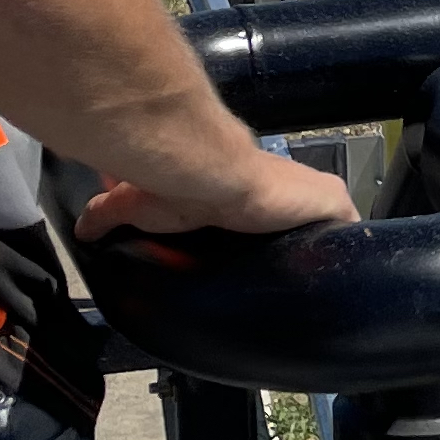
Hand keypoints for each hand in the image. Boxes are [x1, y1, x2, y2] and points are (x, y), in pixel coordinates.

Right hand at [84, 145, 358, 243]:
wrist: (204, 165)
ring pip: (324, 223)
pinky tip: (358, 261)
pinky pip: (348, 226)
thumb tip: (81, 225)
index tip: (254, 250)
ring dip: (323, 240)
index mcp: (238, 192)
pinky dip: (352, 241)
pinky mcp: (327, 201)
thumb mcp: (138, 202)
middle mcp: (276, 189)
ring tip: (324, 274)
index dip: (255, 229)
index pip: (253, 214)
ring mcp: (305, 195)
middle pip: (294, 220)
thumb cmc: (171, 179)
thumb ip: (112, 211)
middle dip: (293, 240)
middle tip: (289, 270)